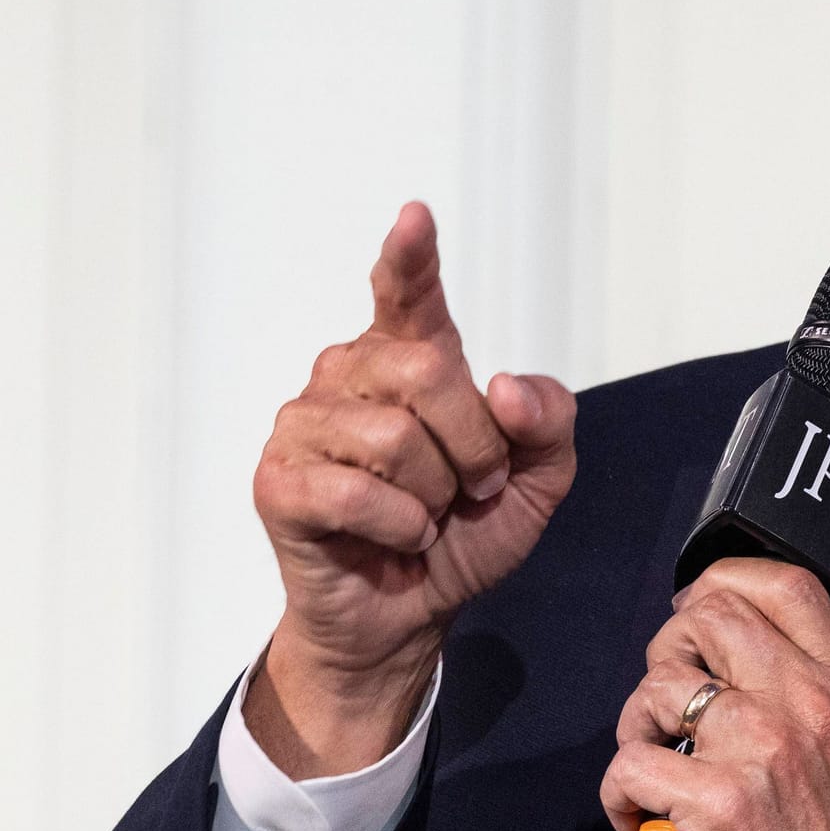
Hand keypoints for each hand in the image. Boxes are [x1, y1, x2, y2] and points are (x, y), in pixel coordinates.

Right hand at [245, 202, 575, 776]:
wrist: (415, 614)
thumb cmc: (465, 531)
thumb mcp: (539, 477)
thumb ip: (548, 421)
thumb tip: (504, 386)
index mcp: (410, 357)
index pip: (408, 294)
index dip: (410, 256)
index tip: (415, 216)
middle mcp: (350, 376)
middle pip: (429, 373)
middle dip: (475, 445)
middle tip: (471, 487)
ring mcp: (305, 424)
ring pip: (395, 437)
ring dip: (436, 494)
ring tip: (428, 515)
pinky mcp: (279, 482)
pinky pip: (356, 492)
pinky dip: (401, 527)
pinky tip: (399, 538)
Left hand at [601, 559, 829, 830]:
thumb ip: (819, 690)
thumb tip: (755, 651)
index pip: (786, 585)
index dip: (725, 579)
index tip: (699, 606)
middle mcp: (805, 705)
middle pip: (711, 615)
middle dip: (671, 647)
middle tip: (670, 693)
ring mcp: (760, 748)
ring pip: (660, 685)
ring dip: (637, 724)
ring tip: (652, 759)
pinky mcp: (717, 802)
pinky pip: (630, 766)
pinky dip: (618, 795)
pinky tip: (639, 814)